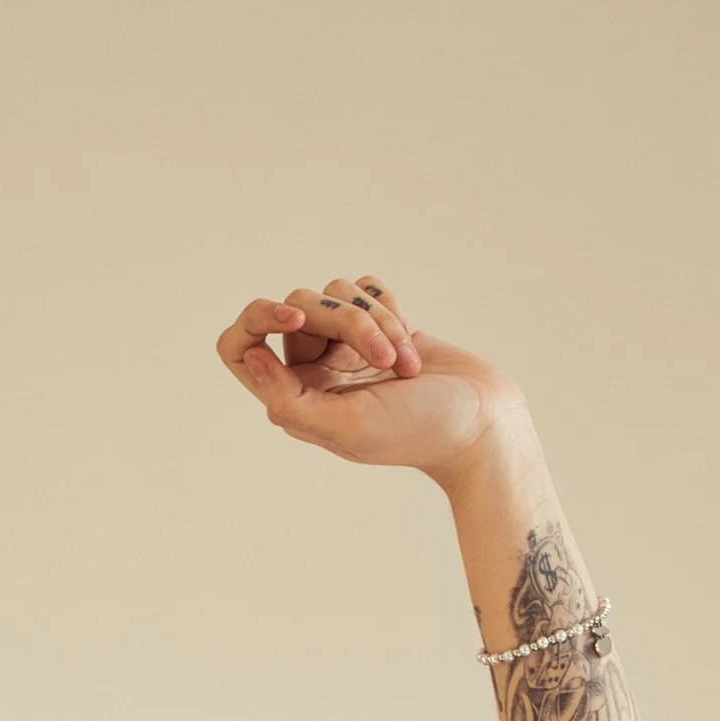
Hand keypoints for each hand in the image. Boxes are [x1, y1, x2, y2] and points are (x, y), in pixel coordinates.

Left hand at [216, 272, 524, 485]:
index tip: (294, 318)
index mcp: (293, 398)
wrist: (480, 421)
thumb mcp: (347, 426)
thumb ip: (289, 400)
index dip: (257, 320)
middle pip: (298, 308)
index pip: (239, 346)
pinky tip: (411, 343)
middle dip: (345, 322)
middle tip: (384, 358)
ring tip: (405, 363)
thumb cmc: (417, 431)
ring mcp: (343, 346)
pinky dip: (391, 308)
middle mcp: (311, 371)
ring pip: (335, 294)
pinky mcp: (377, 324)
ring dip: (377, 321)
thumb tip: (249, 359)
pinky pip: (365, 289)